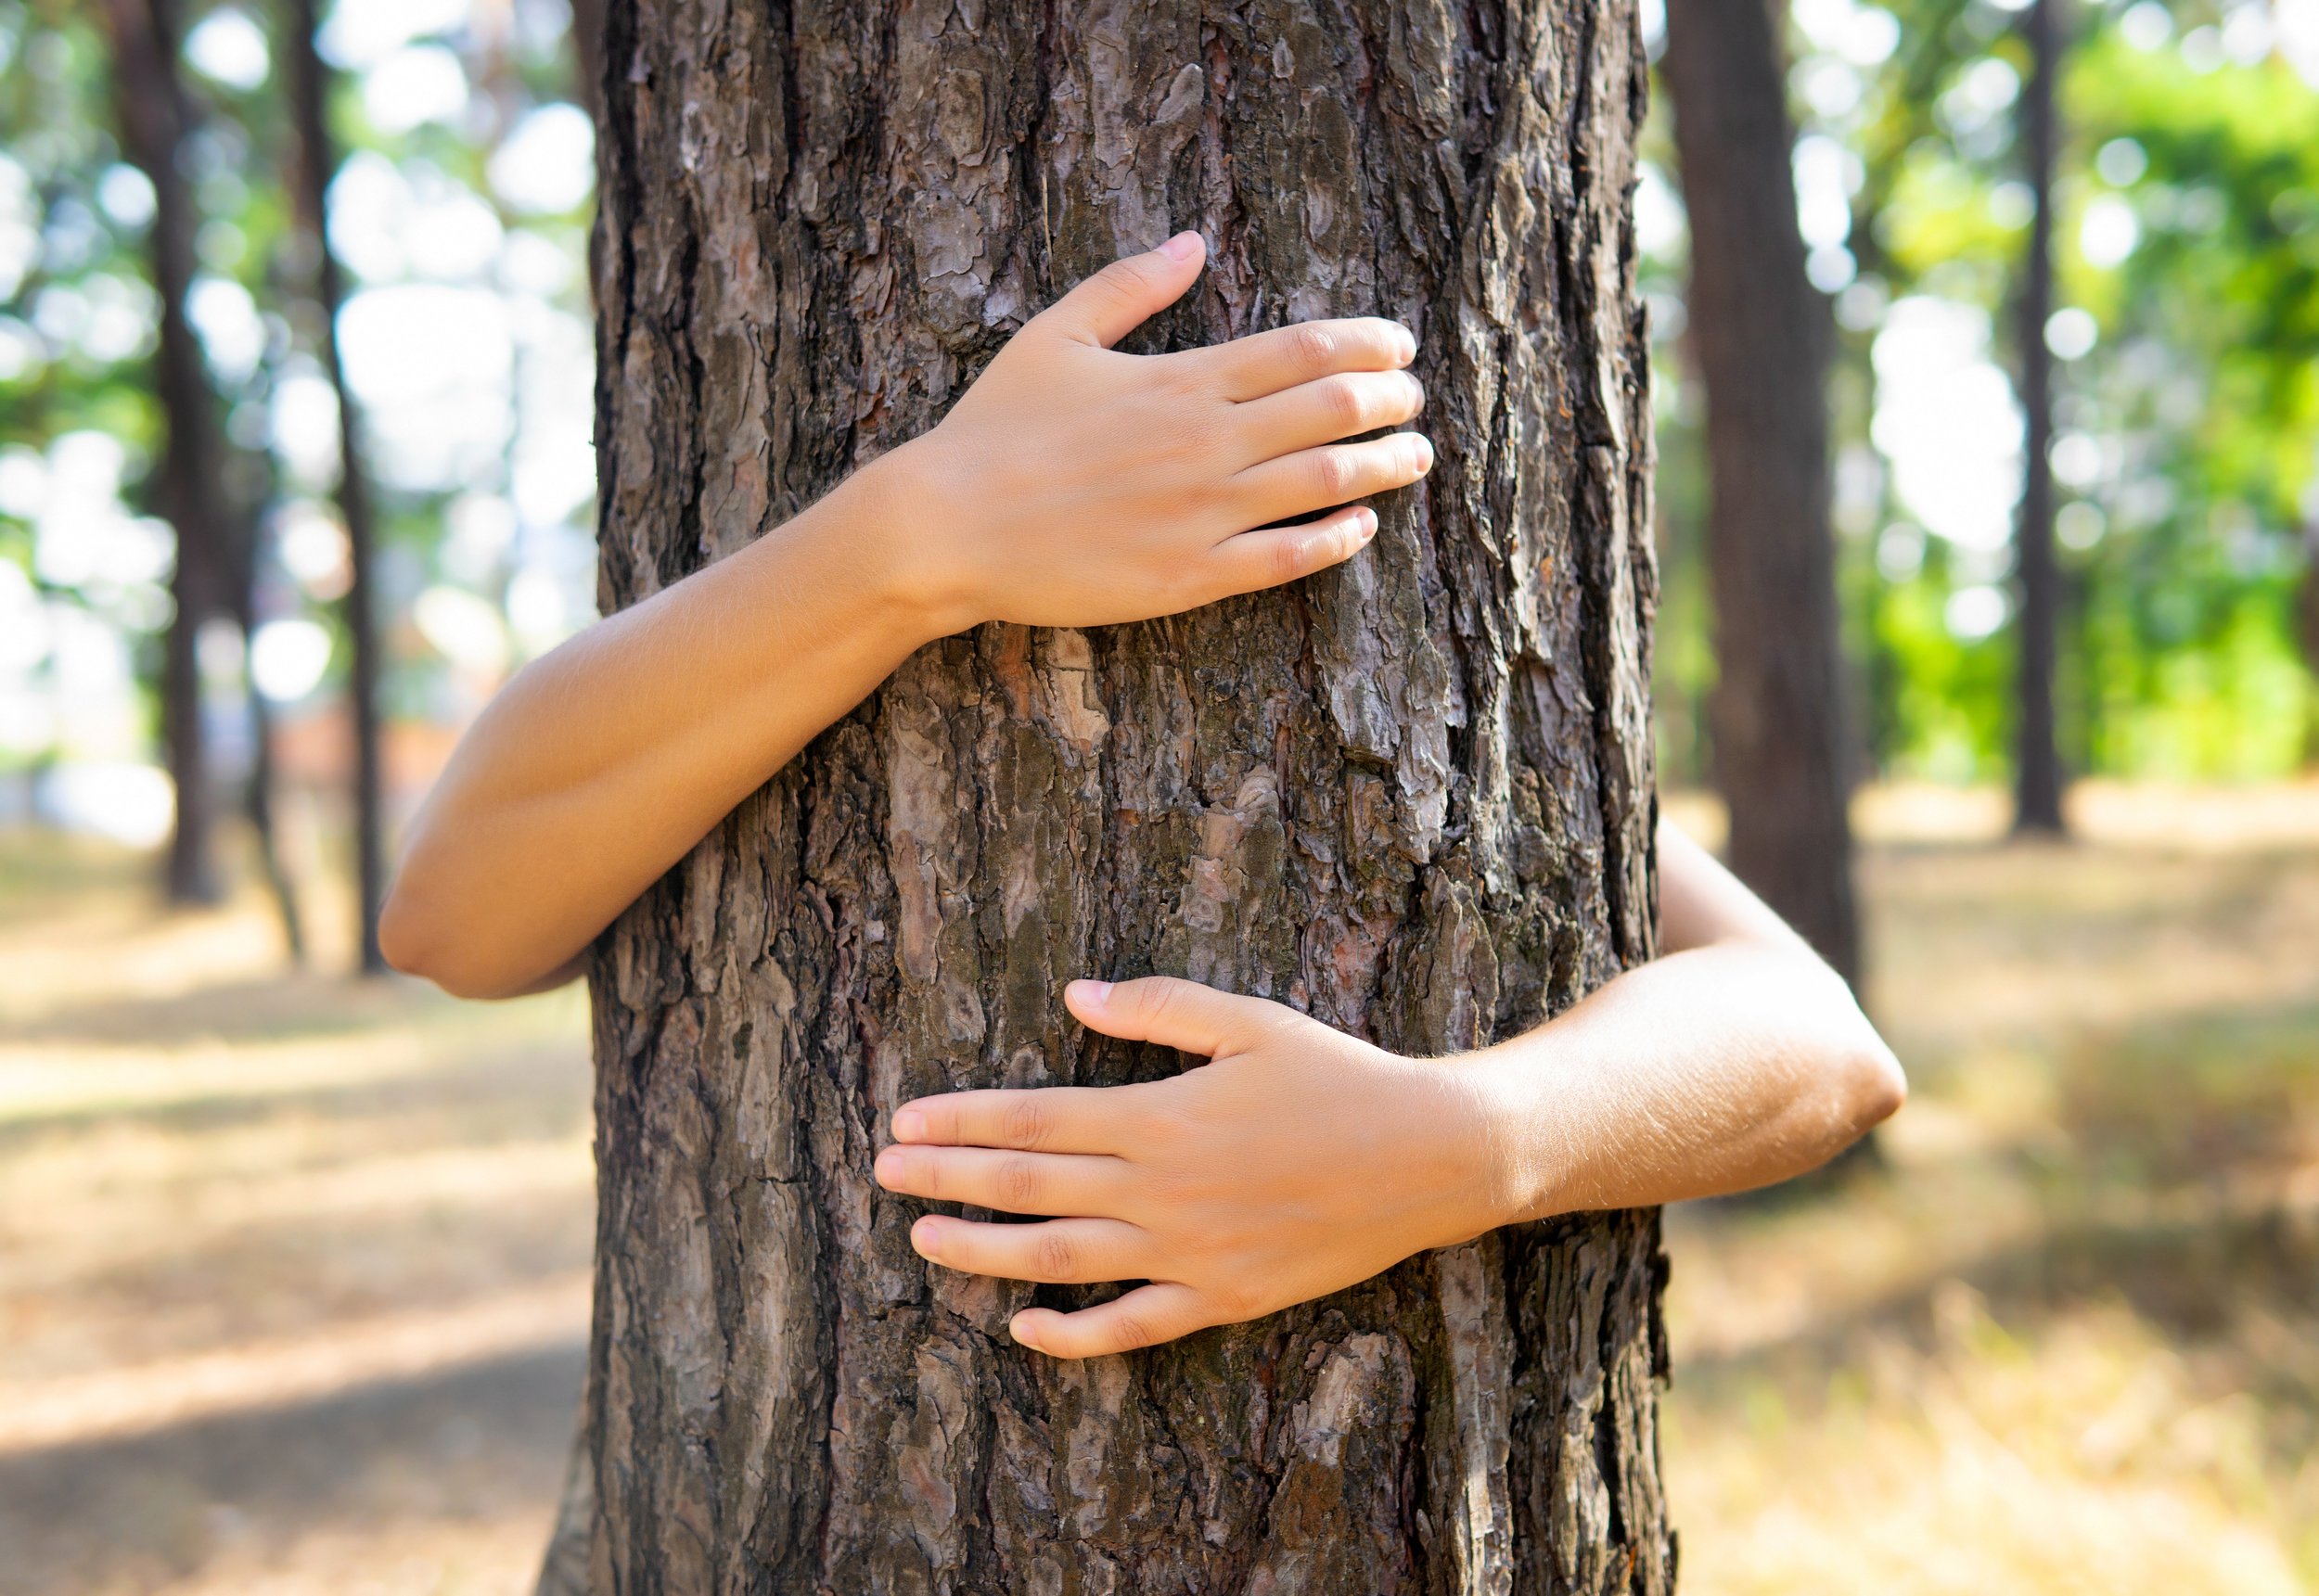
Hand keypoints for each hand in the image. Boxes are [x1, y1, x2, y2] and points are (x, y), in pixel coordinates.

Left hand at [872, 976, 1509, 1358]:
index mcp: (1160, 1115)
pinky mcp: (1220, 1299)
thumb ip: (1155, 1008)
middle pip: (1028, 1188)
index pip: (1033, 1121)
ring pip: (1059, 1259)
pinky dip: (1070, 1335)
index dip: (962, 1122)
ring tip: (924, 1238)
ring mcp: (1187, 1252)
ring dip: (981, 1250)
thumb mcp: (1248, 1020)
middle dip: (946, 1179)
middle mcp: (1161, 1189)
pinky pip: (1128, 1327)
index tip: (904, 1121)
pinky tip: (1022, 1327)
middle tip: (884, 1174)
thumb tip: (1073, 993)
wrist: (1426, 1157)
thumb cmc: (1337, 1076)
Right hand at [882, 231, 1434, 632]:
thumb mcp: (1057, 335)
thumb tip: (1192, 243)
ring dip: (1386, 464)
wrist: (947, 526)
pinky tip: (1364, 525)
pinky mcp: (1189, 577)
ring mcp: (1202, 513)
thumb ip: (1131, 284)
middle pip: (1334, 409)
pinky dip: (1338, 539)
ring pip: (1327, 482)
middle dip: (1392, 400)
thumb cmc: (996, 429)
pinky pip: (1287, 558)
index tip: (1401, 346)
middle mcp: (1205, 443)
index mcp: (1181, 379)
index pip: (1306, 349)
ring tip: (1416, 455)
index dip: (1369, 344)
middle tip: (1416, 400)